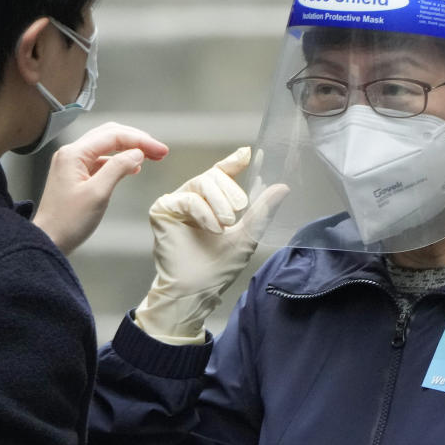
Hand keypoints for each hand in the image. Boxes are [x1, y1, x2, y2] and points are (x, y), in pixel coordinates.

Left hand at [33, 122, 168, 255]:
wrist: (48, 241)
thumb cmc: (68, 221)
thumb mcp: (98, 193)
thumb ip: (118, 168)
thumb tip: (137, 153)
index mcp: (74, 154)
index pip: (114, 136)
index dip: (141, 141)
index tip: (162, 151)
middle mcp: (71, 153)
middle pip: (110, 134)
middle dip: (137, 140)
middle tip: (160, 151)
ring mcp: (72, 163)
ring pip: (106, 145)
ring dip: (130, 148)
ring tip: (151, 156)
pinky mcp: (76, 174)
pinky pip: (101, 159)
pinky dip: (120, 159)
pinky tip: (133, 167)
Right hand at [134, 147, 288, 342]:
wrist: (196, 290)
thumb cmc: (219, 267)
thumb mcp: (248, 234)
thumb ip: (263, 209)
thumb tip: (283, 187)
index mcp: (212, 202)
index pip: (222, 174)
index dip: (233, 162)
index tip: (248, 154)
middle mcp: (193, 198)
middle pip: (213, 174)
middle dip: (230, 192)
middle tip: (237, 214)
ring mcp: (176, 203)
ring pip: (202, 182)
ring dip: (219, 203)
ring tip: (225, 225)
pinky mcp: (162, 209)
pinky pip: (188, 198)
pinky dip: (204, 213)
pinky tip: (212, 229)